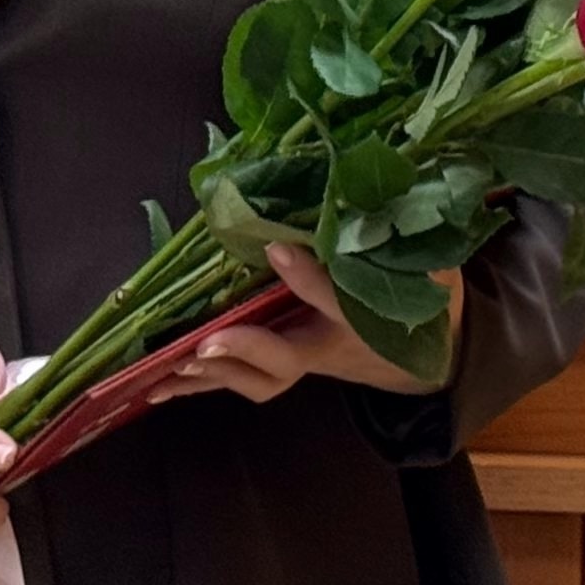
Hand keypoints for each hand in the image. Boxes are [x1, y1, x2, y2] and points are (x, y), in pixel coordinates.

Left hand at [156, 242, 458, 406]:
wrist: (425, 359)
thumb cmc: (419, 305)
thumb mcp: (427, 273)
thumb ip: (405, 242)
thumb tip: (387, 197)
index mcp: (363, 319)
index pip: (336, 301)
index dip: (309, 279)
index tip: (278, 249)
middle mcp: (327, 347)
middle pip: (285, 361)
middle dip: (247, 352)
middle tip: (209, 343)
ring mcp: (301, 363)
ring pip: (257, 379)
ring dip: (211, 375)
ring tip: (169, 367)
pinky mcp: (280, 369)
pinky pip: (238, 381)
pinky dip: (197, 385)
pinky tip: (157, 387)